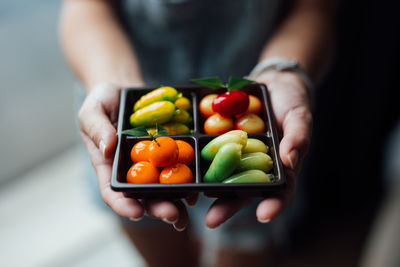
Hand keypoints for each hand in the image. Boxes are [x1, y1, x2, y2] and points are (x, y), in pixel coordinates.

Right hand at [78, 82, 195, 230]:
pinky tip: (196, 191)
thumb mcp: (93, 110)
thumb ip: (97, 129)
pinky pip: (176, 171)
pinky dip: (186, 184)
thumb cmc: (103, 101)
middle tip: (173, 216)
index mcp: (108, 166)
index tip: (136, 213)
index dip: (123, 205)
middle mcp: (130, 171)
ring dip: (175, 204)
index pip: (112, 192)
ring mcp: (150, 165)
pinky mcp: (166, 156)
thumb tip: (108, 149)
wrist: (125, 91)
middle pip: (142, 197)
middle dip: (158, 208)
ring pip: (162, 191)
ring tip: (188, 213)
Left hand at [205, 71, 311, 227]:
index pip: (280, 191)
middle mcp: (255, 167)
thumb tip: (290, 161)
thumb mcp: (299, 116)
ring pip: (222, 177)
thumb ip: (298, 137)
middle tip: (211, 220)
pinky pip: (210, 154)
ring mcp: (237, 156)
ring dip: (207, 190)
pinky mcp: (221, 143)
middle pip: (243, 192)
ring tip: (190, 201)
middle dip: (228, 207)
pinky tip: (183, 168)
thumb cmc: (292, 101)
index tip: (263, 215)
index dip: (273, 205)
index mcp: (279, 168)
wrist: (272, 83)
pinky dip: (199, 162)